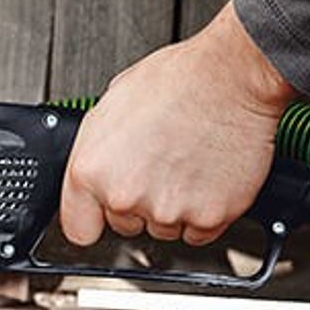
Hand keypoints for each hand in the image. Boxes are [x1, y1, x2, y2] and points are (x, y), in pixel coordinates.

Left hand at [59, 1, 296, 246]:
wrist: (231, 77)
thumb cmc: (176, 82)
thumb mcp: (110, 106)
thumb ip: (96, 151)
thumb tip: (96, 170)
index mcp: (91, 170)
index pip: (78, 229)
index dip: (93, 218)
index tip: (102, 212)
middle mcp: (124, 195)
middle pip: (124, 225)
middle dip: (138, 203)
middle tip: (157, 166)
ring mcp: (166, 210)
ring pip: (163, 229)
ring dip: (172, 206)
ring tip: (184, 163)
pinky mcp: (209, 218)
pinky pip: (198, 232)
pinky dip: (204, 212)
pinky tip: (204, 177)